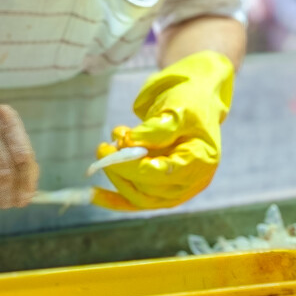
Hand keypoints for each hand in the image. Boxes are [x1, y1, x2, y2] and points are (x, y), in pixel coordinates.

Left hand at [91, 50, 233, 210]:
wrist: (197, 95)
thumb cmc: (190, 98)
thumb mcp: (177, 108)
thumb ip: (157, 129)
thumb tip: (129, 143)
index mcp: (200, 161)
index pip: (161, 173)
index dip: (130, 166)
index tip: (107, 150)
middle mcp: (191, 181)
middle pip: (149, 191)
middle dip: (120, 171)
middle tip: (102, 148)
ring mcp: (178, 186)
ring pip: (141, 198)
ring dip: (117, 177)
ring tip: (107, 149)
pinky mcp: (164, 186)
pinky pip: (139, 199)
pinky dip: (116, 200)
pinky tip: (94, 195)